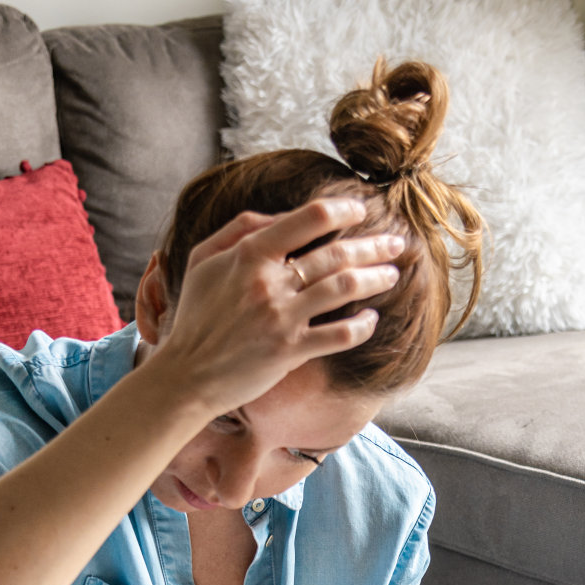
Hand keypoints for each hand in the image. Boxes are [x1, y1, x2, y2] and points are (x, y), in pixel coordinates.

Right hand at [154, 196, 404, 416]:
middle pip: (335, 254)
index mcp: (249, 254)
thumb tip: (281, 216)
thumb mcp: (204, 260)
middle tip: (397, 242)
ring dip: (375, 279)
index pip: (308, 219)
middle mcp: (268, 283)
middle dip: (373, 245)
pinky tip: (371, 319)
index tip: (361, 210)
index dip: (342, 210)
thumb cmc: (196, 316)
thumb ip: (239, 229)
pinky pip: (338, 335)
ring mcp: (281, 318)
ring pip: (342, 288)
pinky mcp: (289, 352)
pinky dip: (361, 326)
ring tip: (392, 274)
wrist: (187, 375)